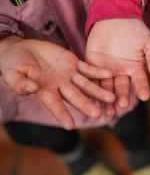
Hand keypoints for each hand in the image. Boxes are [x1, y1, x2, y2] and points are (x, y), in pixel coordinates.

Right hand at [0, 38, 114, 128]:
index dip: (62, 115)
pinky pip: (88, 68)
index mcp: (45, 91)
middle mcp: (60, 86)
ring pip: (86, 85)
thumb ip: (20, 83)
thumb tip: (32, 89)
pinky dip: (98, 71)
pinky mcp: (73, 63)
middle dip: (87, 105)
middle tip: (98, 114)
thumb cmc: (13, 64)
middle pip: (76, 97)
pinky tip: (109, 74)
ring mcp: (68, 75)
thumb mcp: (12, 73)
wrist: (21, 49)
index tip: (70, 126)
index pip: (55, 105)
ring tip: (112, 97)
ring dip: (99, 91)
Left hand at [86, 19, 149, 115]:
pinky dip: (89, 87)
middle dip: (122, 97)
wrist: (114, 17)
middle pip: (121, 88)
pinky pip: (90, 77)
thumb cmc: (134, 29)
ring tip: (107, 111)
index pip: (140, 81)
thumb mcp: (148, 42)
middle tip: (122, 106)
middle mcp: (121, 73)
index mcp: (135, 69)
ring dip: (106, 99)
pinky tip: (89, 97)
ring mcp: (106, 71)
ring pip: (106, 88)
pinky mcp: (91, 66)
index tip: (146, 97)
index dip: (142, 88)